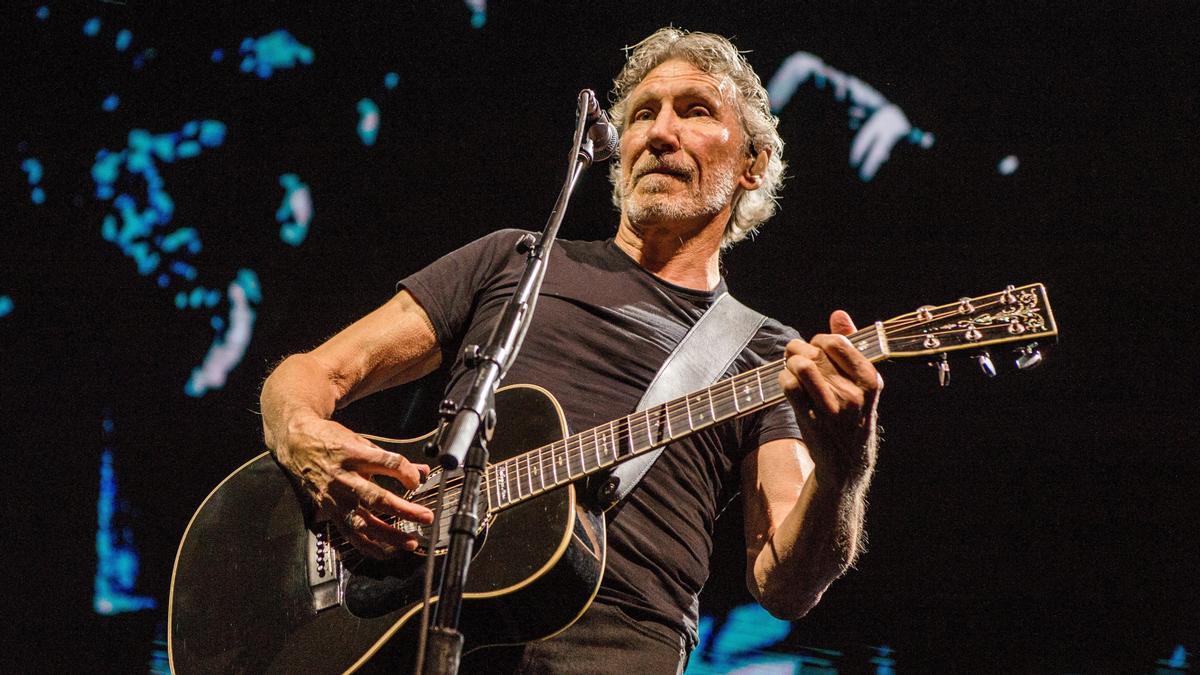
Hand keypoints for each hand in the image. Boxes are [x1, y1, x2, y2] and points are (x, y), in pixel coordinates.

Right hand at [272, 416, 433, 558]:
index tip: (418, 480)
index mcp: (354, 454)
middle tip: (426, 517)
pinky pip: (350, 534)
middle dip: (404, 510)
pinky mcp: (330, 511)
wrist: (297, 445)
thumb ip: (393, 460)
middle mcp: (344, 478)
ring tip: (410, 542)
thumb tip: (421, 471)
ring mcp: (336, 498)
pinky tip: (386, 551)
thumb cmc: (331, 442)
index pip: (387, 464)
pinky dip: (368, 546)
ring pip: (363, 522)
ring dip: (389, 535)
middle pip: (377, 498)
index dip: (407, 473)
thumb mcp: (363, 442)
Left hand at [778, 310, 882, 482]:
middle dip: (800, 349)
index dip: (820, 340)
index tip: (818, 348)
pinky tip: (789, 383)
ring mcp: (831, 409)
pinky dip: (783, 379)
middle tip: (797, 356)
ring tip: (792, 367)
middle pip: (815, 352)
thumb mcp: (861, 382)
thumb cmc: (852, 415)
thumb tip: (838, 315)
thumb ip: (851, 345)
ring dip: (790, 361)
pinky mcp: (810, 420)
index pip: (838, 343)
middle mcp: (853, 394)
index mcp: (869, 380)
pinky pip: (789, 386)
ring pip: (801, 366)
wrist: (847, 462)